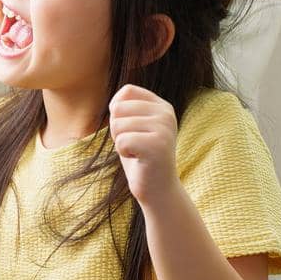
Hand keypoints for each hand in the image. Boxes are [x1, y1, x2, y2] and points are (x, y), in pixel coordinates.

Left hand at [108, 84, 178, 205]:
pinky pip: (121, 141)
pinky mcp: (158, 145)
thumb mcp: (132, 126)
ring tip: (137, 152)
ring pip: (117, 125)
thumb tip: (114, 101)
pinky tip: (138, 158)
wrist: (156, 188)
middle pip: (118, 107)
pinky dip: (123, 152)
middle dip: (117, 129)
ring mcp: (164, 128)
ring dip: (120, 142)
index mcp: (162, 106)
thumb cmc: (139, 156)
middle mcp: (166, 113)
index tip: (132, 130)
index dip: (118, 112)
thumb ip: (126, 109)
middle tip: (134, 144)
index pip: (127, 91)